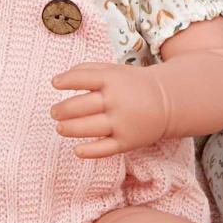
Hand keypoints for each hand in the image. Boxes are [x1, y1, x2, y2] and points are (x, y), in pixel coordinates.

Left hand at [50, 62, 169, 158]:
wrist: (168, 102)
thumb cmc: (132, 85)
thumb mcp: (114, 70)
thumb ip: (87, 70)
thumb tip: (59, 79)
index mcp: (113, 79)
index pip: (83, 78)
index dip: (66, 81)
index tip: (54, 83)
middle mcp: (117, 100)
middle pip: (82, 106)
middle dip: (62, 110)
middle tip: (54, 112)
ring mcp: (122, 122)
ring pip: (89, 128)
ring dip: (70, 128)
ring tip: (60, 127)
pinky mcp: (127, 142)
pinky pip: (105, 149)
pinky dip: (89, 152)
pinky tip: (77, 150)